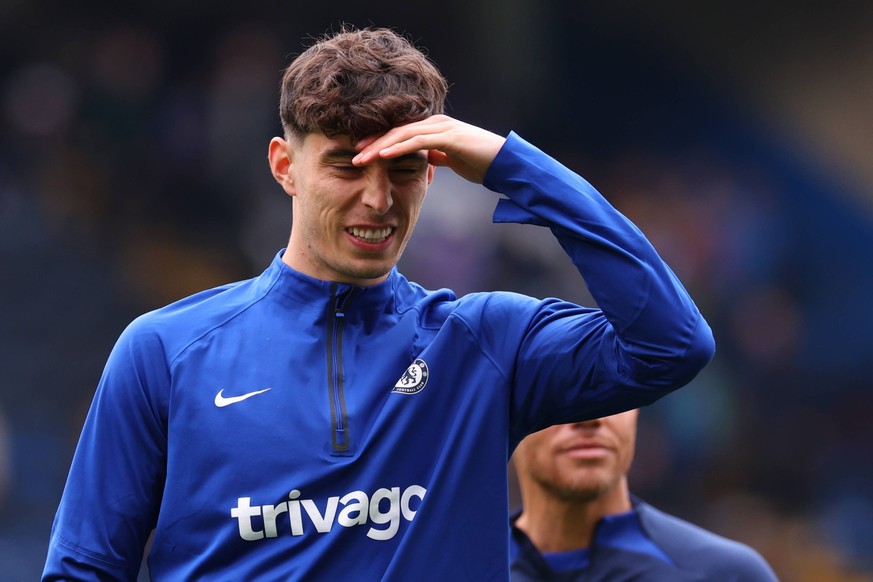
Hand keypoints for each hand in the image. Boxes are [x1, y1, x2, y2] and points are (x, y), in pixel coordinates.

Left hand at [353, 115, 505, 183]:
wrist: (506, 163)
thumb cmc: (481, 162)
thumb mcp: (452, 160)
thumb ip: (437, 157)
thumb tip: (424, 160)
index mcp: (434, 128)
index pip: (399, 133)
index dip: (378, 142)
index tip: (359, 155)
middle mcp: (435, 123)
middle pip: (396, 131)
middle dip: (372, 143)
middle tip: (352, 156)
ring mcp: (442, 127)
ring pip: (402, 134)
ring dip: (379, 146)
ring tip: (361, 158)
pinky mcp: (449, 136)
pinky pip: (418, 141)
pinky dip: (398, 148)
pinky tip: (382, 155)